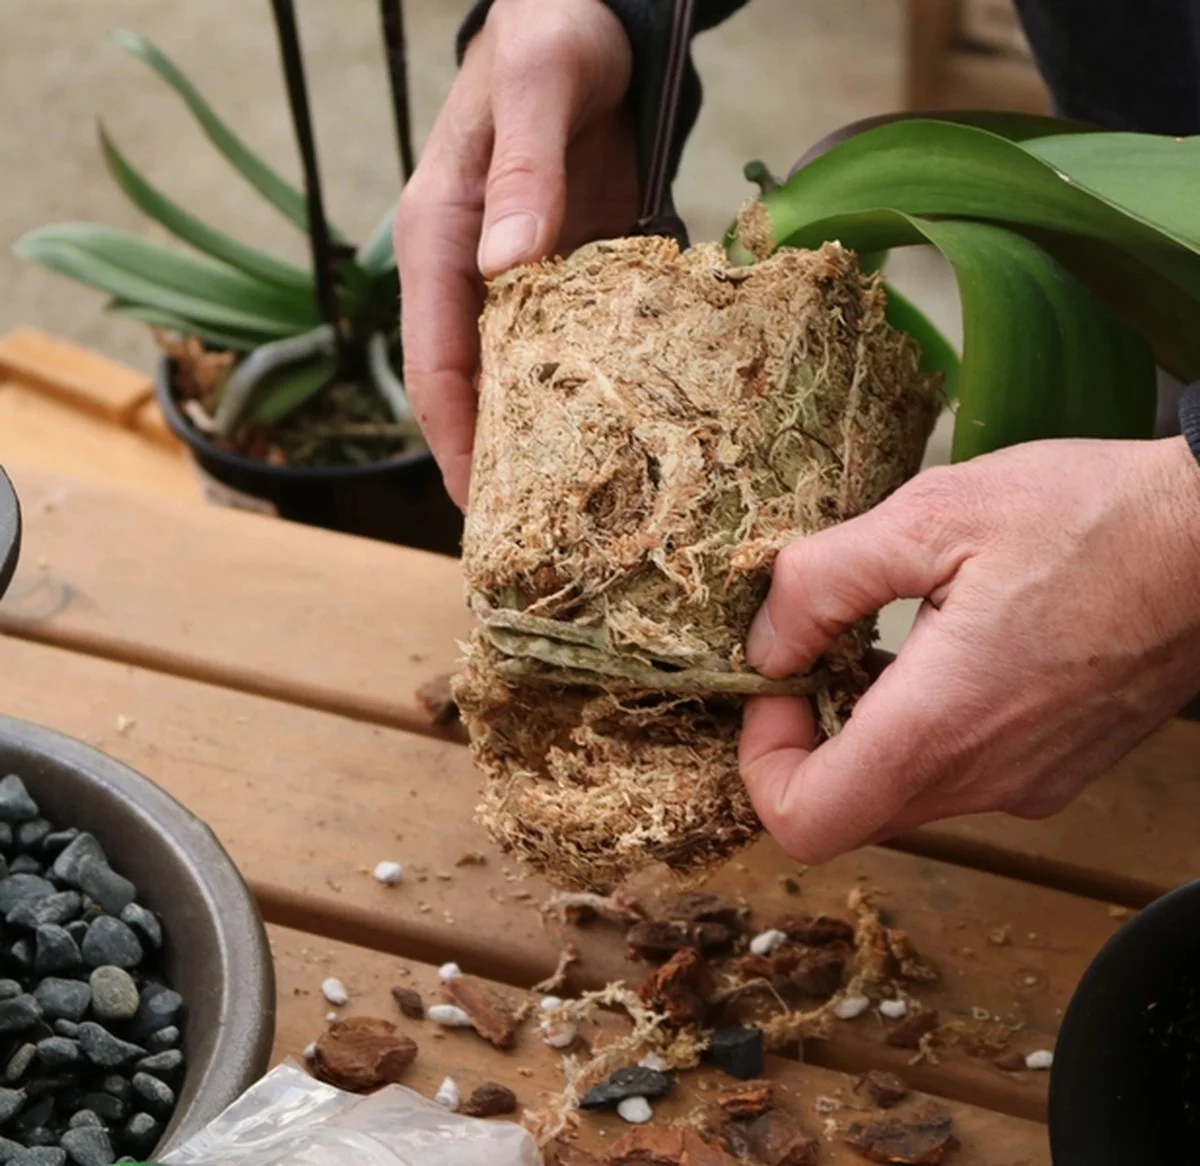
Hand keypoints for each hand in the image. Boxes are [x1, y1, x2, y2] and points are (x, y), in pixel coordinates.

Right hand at [394, 0, 637, 508]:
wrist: (598, 8)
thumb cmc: (555, 28)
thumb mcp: (541, 81)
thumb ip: (524, 170)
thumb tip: (505, 267)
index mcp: (436, 234)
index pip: (432, 356)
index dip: (452, 435)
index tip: (476, 503)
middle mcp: (467, 267)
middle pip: (469, 385)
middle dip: (492, 460)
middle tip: (531, 535)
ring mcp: (515, 275)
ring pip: (515, 378)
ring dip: (539, 441)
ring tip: (577, 511)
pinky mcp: (564, 273)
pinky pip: (567, 349)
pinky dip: (585, 397)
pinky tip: (622, 441)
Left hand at [739, 436, 1199, 864]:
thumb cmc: (1091, 517)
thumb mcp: (930, 515)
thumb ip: (821, 582)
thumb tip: (767, 647)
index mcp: (940, 727)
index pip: (803, 820)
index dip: (762, 760)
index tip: (775, 685)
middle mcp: (985, 781)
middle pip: (846, 809)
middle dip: (806, 738)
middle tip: (814, 649)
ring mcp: (1027, 784)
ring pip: (900, 792)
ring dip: (863, 728)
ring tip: (876, 636)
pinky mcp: (1055, 768)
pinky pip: (957, 773)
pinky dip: (920, 727)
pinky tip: (937, 648)